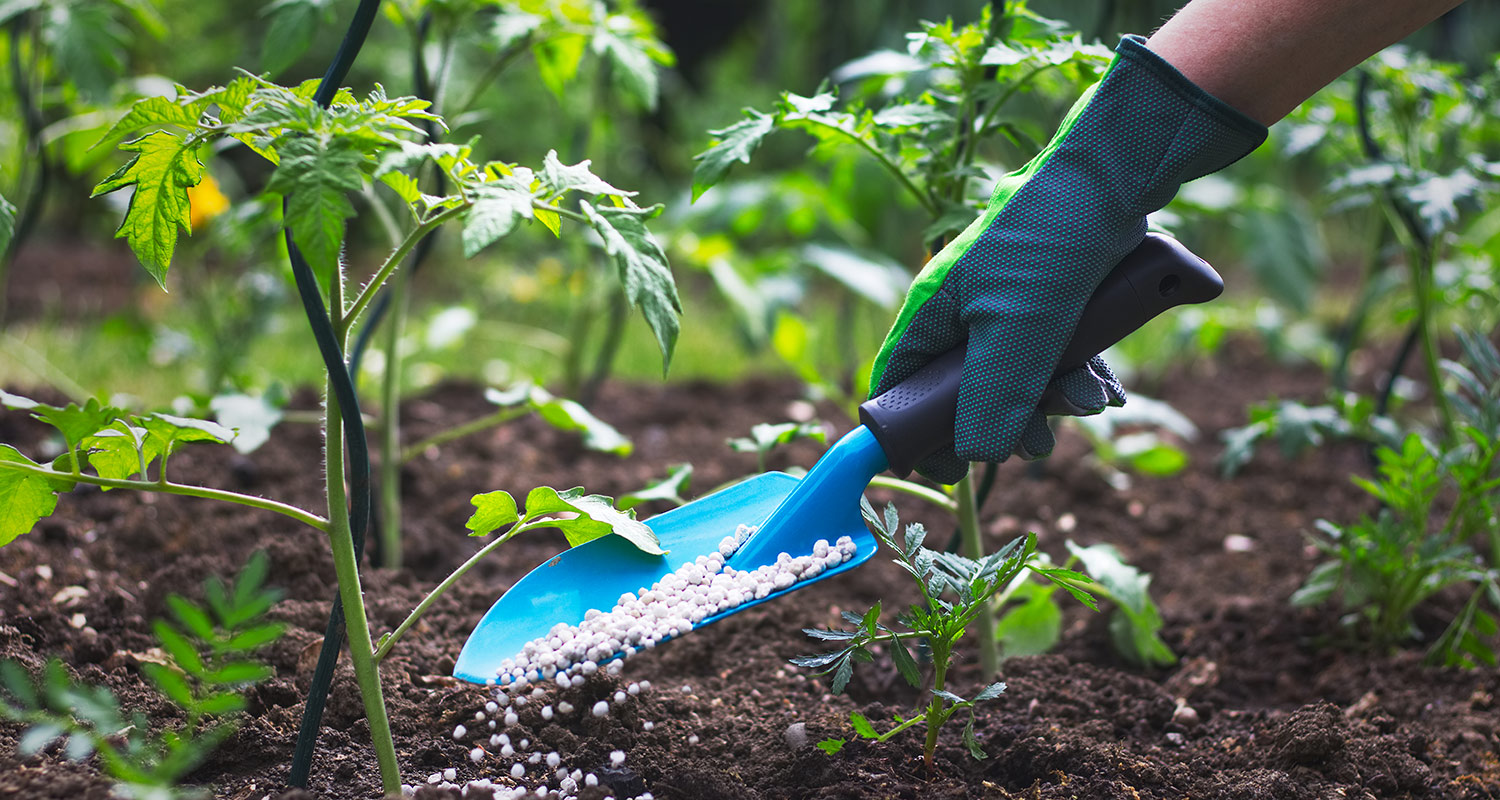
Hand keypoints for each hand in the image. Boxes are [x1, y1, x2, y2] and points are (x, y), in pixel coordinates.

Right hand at [870, 36, 1265, 483]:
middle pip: (967, 393)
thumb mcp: (1016, 332)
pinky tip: (1108, 389)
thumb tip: (975, 456)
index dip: (915, 432)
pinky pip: (1058, 358)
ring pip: (1020, 379)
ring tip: (1090, 401)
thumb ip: (991, 399)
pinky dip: (1081, 378)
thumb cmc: (1049, 245)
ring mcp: (1010, 307)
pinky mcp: (1054, 301)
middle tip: (1039, 439)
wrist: (1116, 178)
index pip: (899, 386)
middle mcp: (964, 312)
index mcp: (933, 314)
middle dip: (1008, 421)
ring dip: (1056, 401)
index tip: (948, 468)